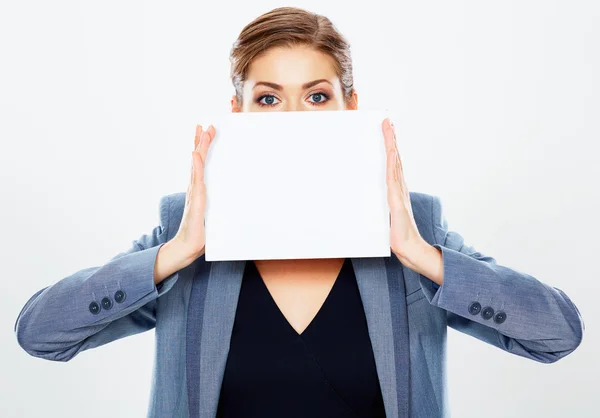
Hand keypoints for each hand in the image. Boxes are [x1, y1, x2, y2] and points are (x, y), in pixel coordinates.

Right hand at [173, 124, 215, 258]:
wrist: (188, 246)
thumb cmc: (200, 233)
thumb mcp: (213, 214)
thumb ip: (218, 206)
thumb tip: (233, 202)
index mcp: (199, 189)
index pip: (201, 164)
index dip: (202, 148)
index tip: (206, 132)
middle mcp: (194, 187)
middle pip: (198, 159)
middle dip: (201, 141)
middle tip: (205, 125)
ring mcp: (194, 192)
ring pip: (197, 164)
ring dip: (200, 146)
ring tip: (202, 131)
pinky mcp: (196, 199)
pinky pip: (196, 179)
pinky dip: (196, 165)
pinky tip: (195, 153)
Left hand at [382, 118, 424, 260]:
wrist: (408, 248)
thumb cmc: (396, 234)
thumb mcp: (383, 215)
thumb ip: (379, 206)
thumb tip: (364, 201)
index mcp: (396, 189)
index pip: (392, 163)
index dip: (390, 147)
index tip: (387, 132)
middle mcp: (399, 187)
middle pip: (394, 157)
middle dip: (390, 139)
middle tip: (387, 121)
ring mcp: (399, 191)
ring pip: (394, 162)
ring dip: (391, 144)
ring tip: (388, 127)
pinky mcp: (396, 199)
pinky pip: (393, 176)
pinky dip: (393, 161)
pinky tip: (391, 150)